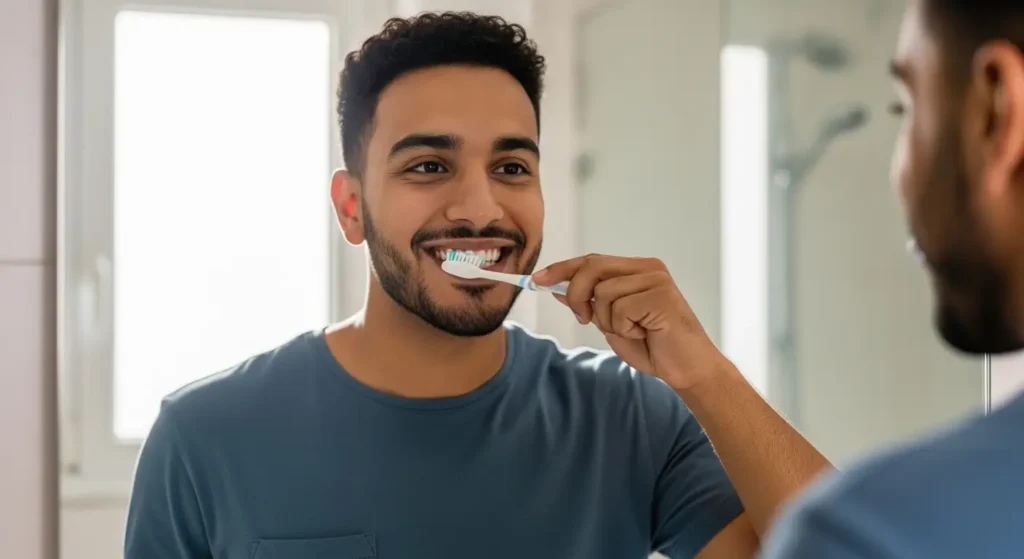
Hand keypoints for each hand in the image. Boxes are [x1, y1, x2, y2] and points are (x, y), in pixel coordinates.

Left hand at [533, 254, 725, 390]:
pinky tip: (644, 333)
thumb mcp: (611, 323)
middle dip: (577, 295)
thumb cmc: (653, 347)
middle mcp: (648, 268)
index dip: (561, 269)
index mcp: (636, 269)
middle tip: (585, 320)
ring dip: (608, 320)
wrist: (686, 370)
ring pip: (602, 293)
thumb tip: (555, 288)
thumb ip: (589, 304)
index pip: (591, 260)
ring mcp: (656, 280)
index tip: (537, 280)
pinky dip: (624, 328)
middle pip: (592, 268)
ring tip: (633, 330)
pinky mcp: (661, 295)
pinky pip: (619, 309)